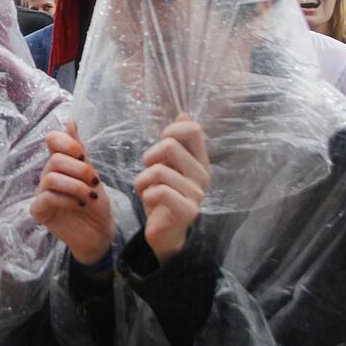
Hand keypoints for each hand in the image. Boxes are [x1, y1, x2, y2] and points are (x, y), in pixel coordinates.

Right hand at [31, 122, 113, 265]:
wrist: (99, 232)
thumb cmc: (94, 203)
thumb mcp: (91, 173)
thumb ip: (79, 150)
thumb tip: (70, 122)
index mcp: (59, 162)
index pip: (52, 139)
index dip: (67, 143)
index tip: (83, 155)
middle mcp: (47, 174)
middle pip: (55, 160)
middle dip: (80, 170)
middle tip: (94, 183)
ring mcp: (41, 192)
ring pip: (51, 178)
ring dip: (76, 187)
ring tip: (88, 197)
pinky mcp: (39, 210)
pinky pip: (47, 197)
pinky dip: (67, 200)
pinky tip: (79, 206)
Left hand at [135, 113, 209, 264]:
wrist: (164, 231)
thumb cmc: (163, 196)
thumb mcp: (167, 165)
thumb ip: (176, 142)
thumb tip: (184, 114)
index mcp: (199, 160)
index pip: (194, 129)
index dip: (172, 129)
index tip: (162, 141)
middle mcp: (202, 174)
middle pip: (170, 145)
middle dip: (149, 157)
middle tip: (148, 171)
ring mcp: (197, 193)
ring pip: (159, 170)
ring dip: (142, 180)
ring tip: (146, 190)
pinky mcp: (188, 210)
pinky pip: (158, 192)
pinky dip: (145, 194)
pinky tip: (149, 202)